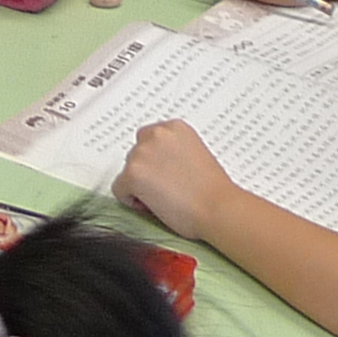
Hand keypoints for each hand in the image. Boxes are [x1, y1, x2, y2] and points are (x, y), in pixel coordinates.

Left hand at [114, 119, 235, 239]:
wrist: (218, 209)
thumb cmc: (213, 192)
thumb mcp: (195, 155)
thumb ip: (174, 152)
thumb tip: (160, 165)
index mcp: (174, 127)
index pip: (150, 140)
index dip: (156, 162)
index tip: (166, 174)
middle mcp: (156, 134)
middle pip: (136, 154)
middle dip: (146, 172)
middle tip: (166, 190)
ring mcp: (142, 152)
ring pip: (127, 171)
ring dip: (139, 185)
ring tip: (164, 198)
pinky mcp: (133, 173)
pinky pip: (119, 190)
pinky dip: (131, 200)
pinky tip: (154, 206)